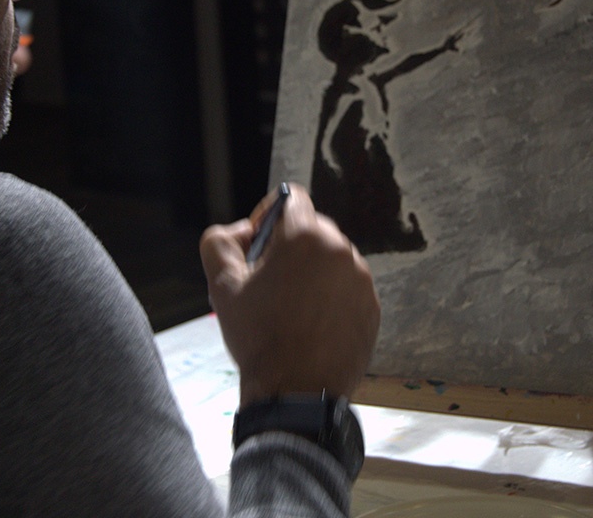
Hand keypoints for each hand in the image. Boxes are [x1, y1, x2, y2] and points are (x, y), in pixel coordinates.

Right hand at [200, 185, 380, 405]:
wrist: (295, 393)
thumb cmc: (258, 337)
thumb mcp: (221, 284)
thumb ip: (220, 241)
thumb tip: (242, 232)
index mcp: (306, 237)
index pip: (290, 198)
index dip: (267, 215)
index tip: (258, 245)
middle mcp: (341, 250)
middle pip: (312, 230)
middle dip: (289, 248)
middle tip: (269, 284)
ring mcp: (361, 280)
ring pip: (330, 260)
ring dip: (311, 274)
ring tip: (289, 310)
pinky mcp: (372, 307)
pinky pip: (347, 288)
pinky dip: (330, 298)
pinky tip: (310, 326)